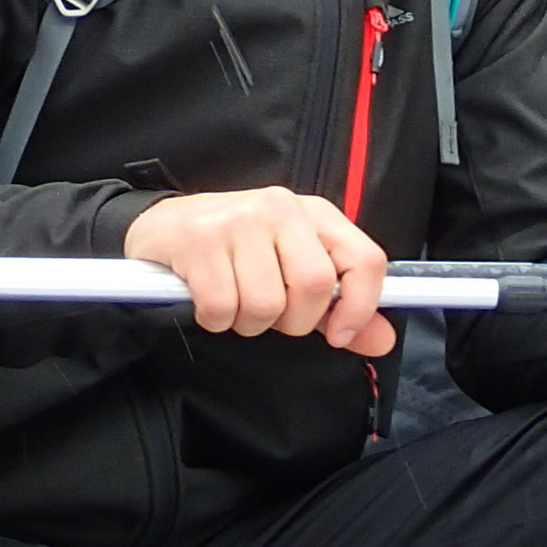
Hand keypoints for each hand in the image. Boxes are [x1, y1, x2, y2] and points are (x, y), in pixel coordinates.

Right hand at [124, 186, 395, 356]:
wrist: (164, 227)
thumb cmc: (238, 250)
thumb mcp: (294, 269)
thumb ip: (340, 306)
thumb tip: (382, 339)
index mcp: (314, 213)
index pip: (365, 259)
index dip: (361, 307)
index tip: (338, 333)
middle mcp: (280, 207)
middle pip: (315, 286)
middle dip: (293, 319)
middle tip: (271, 312)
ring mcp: (239, 219)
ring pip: (266, 305)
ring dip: (248, 322)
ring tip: (234, 299)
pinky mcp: (200, 238)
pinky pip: (223, 308)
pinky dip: (215, 319)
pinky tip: (207, 297)